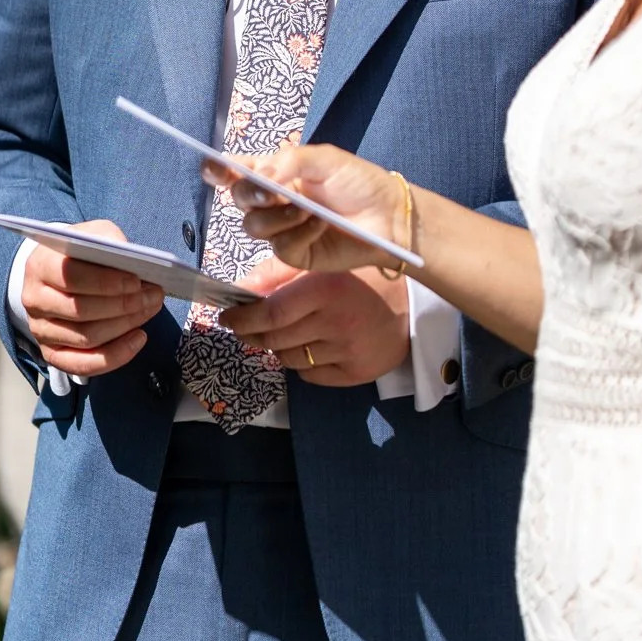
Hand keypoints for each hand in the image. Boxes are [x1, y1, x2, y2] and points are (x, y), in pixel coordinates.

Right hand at [20, 220, 164, 379]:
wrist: (59, 272)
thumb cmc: (81, 253)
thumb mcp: (94, 234)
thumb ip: (110, 241)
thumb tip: (134, 261)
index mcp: (40, 265)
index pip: (69, 276)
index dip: (104, 282)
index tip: (136, 281)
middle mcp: (34, 300)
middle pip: (79, 310)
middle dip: (122, 305)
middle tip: (153, 296)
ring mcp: (40, 330)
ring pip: (86, 337)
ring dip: (125, 326)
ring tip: (150, 310)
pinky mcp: (52, 353)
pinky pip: (84, 364)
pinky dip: (116, 356)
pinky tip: (139, 338)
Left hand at [221, 259, 409, 386]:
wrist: (413, 307)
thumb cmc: (363, 278)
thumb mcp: (322, 264)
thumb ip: (278, 274)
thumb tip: (239, 289)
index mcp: (327, 290)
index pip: (272, 314)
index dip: (243, 319)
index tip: (228, 317)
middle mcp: (336, 323)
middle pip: (275, 339)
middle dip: (252, 334)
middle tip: (246, 326)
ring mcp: (347, 352)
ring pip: (290, 359)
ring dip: (278, 347)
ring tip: (284, 333)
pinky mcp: (355, 374)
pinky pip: (310, 376)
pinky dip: (302, 364)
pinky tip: (312, 346)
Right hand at [223, 144, 412, 274]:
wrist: (389, 217)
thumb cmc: (359, 182)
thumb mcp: (325, 159)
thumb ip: (289, 160)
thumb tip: (260, 175)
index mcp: (277, 173)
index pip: (238, 171)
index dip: (219, 170)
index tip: (212, 167)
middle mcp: (274, 201)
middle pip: (239, 199)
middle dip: (250, 195)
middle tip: (272, 192)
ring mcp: (283, 229)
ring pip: (255, 226)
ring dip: (279, 216)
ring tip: (307, 209)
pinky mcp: (296, 254)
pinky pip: (281, 246)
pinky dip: (300, 232)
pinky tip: (320, 225)